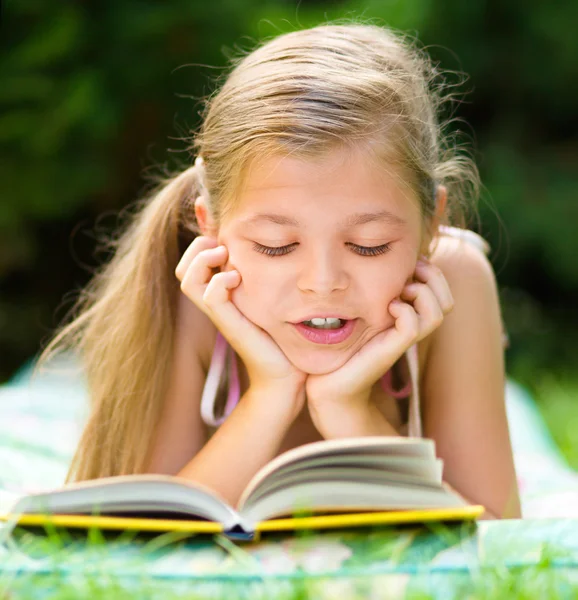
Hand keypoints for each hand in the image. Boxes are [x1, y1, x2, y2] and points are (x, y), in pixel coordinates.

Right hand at [176, 236, 307, 402]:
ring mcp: (221, 315)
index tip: (225, 237)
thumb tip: (281, 251)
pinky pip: (210, 297)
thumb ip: (268, 280)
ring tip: (224, 254)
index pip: (192, 264)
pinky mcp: (230, 325)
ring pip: (188, 280)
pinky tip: (238, 278)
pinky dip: (219, 281)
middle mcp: (216, 304)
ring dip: (203, 260)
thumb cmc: (284, 339)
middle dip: (197, 248)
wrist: (285, 377)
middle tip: (220, 244)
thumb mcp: (274, 300)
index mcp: (223, 296)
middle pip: (183, 270)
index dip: (201, 244)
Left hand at [306, 257, 453, 418]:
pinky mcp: (389, 351)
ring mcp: (402, 341)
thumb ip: (371, 294)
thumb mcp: (359, 313)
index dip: (432, 272)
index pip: (441, 293)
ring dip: (422, 293)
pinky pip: (412, 326)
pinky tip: (388, 307)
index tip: (410, 262)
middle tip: (411, 270)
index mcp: (407, 318)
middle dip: (433, 277)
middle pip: (447, 301)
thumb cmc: (341, 349)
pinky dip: (405, 311)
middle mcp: (410, 329)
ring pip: (438, 312)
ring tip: (400, 290)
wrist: (330, 386)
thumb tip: (373, 264)